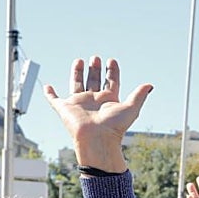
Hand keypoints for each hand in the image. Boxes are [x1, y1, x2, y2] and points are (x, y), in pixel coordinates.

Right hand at [44, 57, 152, 171]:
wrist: (97, 139)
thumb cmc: (114, 127)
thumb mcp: (131, 108)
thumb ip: (139, 95)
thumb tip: (150, 85)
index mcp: (109, 101)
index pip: (111, 82)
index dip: (112, 72)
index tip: (112, 61)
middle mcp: (94, 101)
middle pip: (94, 81)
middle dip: (95, 69)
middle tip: (96, 58)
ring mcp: (79, 104)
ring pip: (77, 84)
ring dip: (77, 72)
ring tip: (80, 60)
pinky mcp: (64, 108)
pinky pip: (54, 99)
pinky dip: (49, 94)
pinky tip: (48, 86)